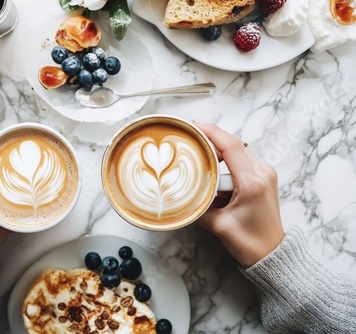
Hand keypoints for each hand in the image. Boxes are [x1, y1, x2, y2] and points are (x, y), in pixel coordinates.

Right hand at [194, 122, 285, 267]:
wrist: (273, 254)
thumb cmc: (250, 242)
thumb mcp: (218, 225)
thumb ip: (197, 208)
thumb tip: (177, 197)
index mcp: (253, 182)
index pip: (231, 147)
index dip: (211, 132)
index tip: (194, 125)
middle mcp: (262, 173)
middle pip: (234, 144)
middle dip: (211, 137)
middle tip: (190, 136)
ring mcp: (265, 174)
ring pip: (238, 151)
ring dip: (218, 149)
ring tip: (198, 149)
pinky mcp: (263, 178)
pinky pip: (242, 160)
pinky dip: (226, 159)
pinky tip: (212, 164)